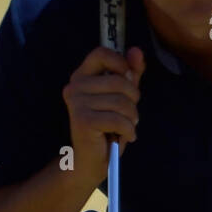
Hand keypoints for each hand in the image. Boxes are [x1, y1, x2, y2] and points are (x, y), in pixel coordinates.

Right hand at [62, 45, 144, 178]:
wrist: (91, 161)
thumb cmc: (107, 128)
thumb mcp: (122, 97)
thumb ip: (130, 73)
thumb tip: (136, 51)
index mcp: (81, 76)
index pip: (101, 53)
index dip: (121, 63)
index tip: (129, 79)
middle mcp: (75, 86)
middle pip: (118, 80)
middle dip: (133, 100)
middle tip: (130, 114)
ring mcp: (76, 103)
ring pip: (121, 102)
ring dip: (132, 118)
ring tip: (127, 127)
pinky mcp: (83, 120)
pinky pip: (118, 119)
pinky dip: (128, 131)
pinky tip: (125, 137)